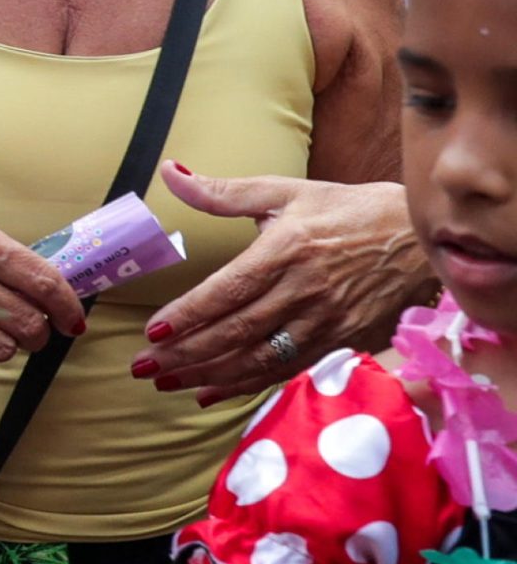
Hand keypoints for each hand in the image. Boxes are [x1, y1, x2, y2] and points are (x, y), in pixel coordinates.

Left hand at [136, 166, 424, 405]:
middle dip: (185, 354)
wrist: (420, 239)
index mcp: (287, 250)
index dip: (188, 315)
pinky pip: (287, 369)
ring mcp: (327, 321)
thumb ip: (222, 192)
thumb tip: (169, 171)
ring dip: (209, 375)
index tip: (152, 333)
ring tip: (167, 383)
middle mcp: (305, 290)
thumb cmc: (347, 210)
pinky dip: (247, 384)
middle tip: (144, 368)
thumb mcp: (285, 191)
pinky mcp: (344, 341)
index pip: (228, 291)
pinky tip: (211, 392)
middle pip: (237, 332)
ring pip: (259, 358)